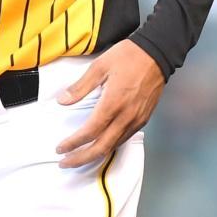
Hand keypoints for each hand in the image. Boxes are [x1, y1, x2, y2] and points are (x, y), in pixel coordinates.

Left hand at [55, 40, 164, 168]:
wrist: (157, 53)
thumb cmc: (127, 56)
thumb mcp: (99, 66)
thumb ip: (80, 87)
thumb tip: (62, 101)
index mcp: (113, 103)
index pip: (90, 132)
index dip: (73, 143)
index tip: (60, 148)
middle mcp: (126, 117)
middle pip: (102, 147)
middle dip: (81, 158)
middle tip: (64, 163)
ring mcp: (137, 120)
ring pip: (114, 146)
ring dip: (95, 155)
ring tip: (78, 158)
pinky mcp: (143, 119)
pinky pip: (124, 139)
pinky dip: (109, 146)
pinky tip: (99, 145)